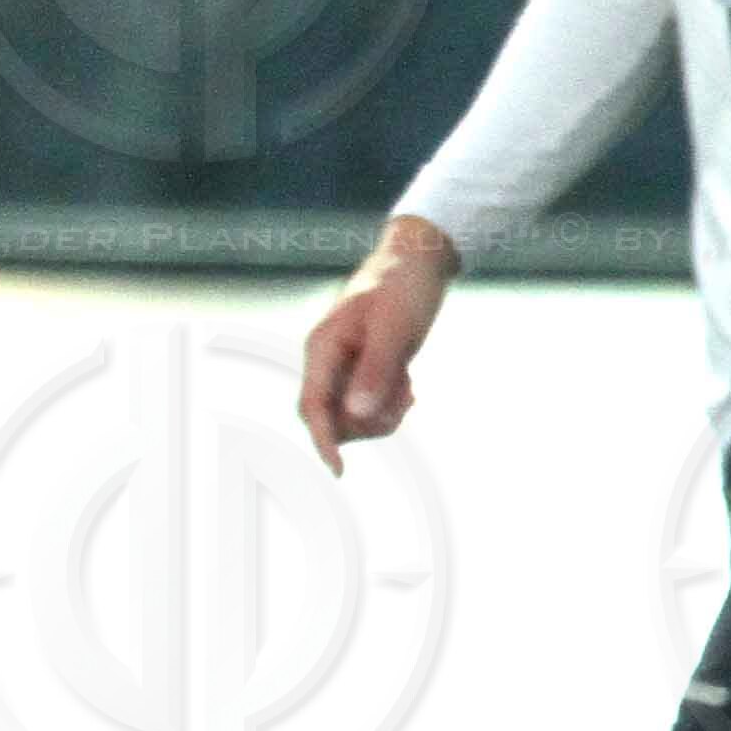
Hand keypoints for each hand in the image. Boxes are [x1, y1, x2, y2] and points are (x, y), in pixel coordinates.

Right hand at [299, 219, 455, 474]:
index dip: (323, 440)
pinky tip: (408, 388)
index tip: (340, 471)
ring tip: (409, 390)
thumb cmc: (404, 287)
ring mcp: (341, 365)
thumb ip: (375, 371)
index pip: (312, 405)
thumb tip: (356, 416)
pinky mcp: (360, 368)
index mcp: (323, 346)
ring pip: (350, 415)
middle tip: (406, 399)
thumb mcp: (396, 329)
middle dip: (367, 423)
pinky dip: (387, 406)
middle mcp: (325, 359)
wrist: (418, 259)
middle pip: (329, 417)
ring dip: (381, 415)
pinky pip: (365, 404)